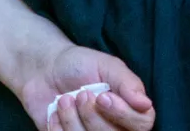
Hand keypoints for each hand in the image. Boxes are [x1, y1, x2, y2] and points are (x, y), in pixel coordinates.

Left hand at [17, 45, 154, 130]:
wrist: (44, 71)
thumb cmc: (80, 65)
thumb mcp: (108, 66)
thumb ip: (128, 83)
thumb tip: (145, 104)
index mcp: (130, 106)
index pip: (142, 123)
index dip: (123, 114)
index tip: (102, 97)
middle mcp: (114, 125)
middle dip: (92, 116)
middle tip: (80, 94)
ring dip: (72, 120)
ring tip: (64, 100)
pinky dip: (58, 127)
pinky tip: (55, 112)